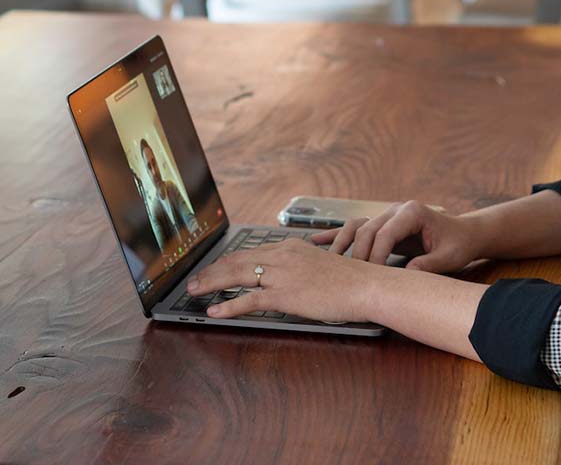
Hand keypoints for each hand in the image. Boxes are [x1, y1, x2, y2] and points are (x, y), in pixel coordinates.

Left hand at [186, 237, 381, 322]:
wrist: (366, 286)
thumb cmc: (351, 280)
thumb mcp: (322, 265)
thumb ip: (301, 268)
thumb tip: (289, 279)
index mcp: (292, 248)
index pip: (251, 252)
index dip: (228, 260)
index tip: (215, 267)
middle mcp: (283, 256)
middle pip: (237, 260)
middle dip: (212, 270)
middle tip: (194, 279)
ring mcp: (283, 275)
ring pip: (237, 276)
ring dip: (211, 283)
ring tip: (194, 291)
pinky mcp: (285, 295)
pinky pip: (249, 300)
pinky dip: (229, 306)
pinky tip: (215, 311)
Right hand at [311, 200, 481, 273]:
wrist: (464, 234)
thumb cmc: (458, 244)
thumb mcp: (448, 257)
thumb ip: (429, 265)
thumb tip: (407, 276)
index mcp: (413, 212)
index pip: (385, 233)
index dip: (376, 256)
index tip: (372, 277)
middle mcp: (396, 209)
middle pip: (366, 229)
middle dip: (358, 254)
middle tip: (352, 278)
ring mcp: (387, 215)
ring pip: (357, 226)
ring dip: (341, 243)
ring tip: (327, 261)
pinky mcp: (383, 224)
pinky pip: (356, 228)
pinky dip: (337, 235)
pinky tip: (317, 241)